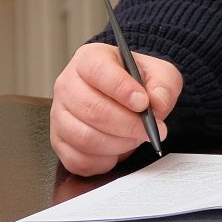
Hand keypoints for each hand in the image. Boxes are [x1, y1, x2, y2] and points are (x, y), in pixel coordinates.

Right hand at [50, 43, 182, 175]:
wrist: (126, 99)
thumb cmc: (137, 83)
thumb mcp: (159, 74)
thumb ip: (163, 85)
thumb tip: (157, 102)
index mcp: (89, 59)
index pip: (99, 71)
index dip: (122, 89)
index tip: (143, 103)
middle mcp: (67, 85)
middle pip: (91, 109)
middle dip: (126, 125)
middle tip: (150, 130)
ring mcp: (59, 114)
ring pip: (84, 138)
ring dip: (117, 145)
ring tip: (135, 139)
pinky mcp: (59, 141)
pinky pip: (78, 160)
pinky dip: (103, 162)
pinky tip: (117, 151)